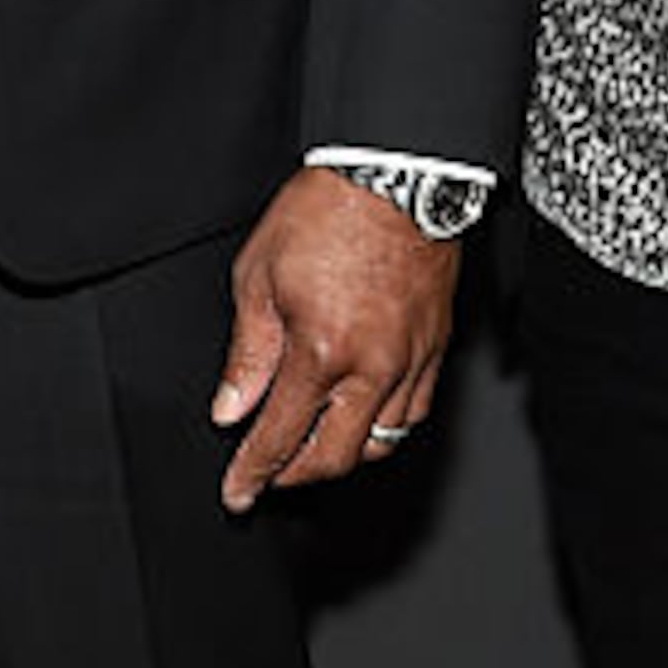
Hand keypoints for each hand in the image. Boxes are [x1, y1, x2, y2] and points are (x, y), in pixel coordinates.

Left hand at [210, 169, 456, 509]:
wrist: (394, 174)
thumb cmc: (325, 213)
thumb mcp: (258, 278)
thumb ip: (247, 354)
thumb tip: (231, 407)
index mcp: (321, 351)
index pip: (280, 437)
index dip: (254, 473)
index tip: (238, 492)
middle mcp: (372, 367)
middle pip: (336, 457)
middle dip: (296, 476)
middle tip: (270, 475)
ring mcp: (411, 360)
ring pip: (382, 442)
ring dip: (343, 454)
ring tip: (312, 447)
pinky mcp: (436, 347)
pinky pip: (415, 411)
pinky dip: (384, 427)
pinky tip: (361, 416)